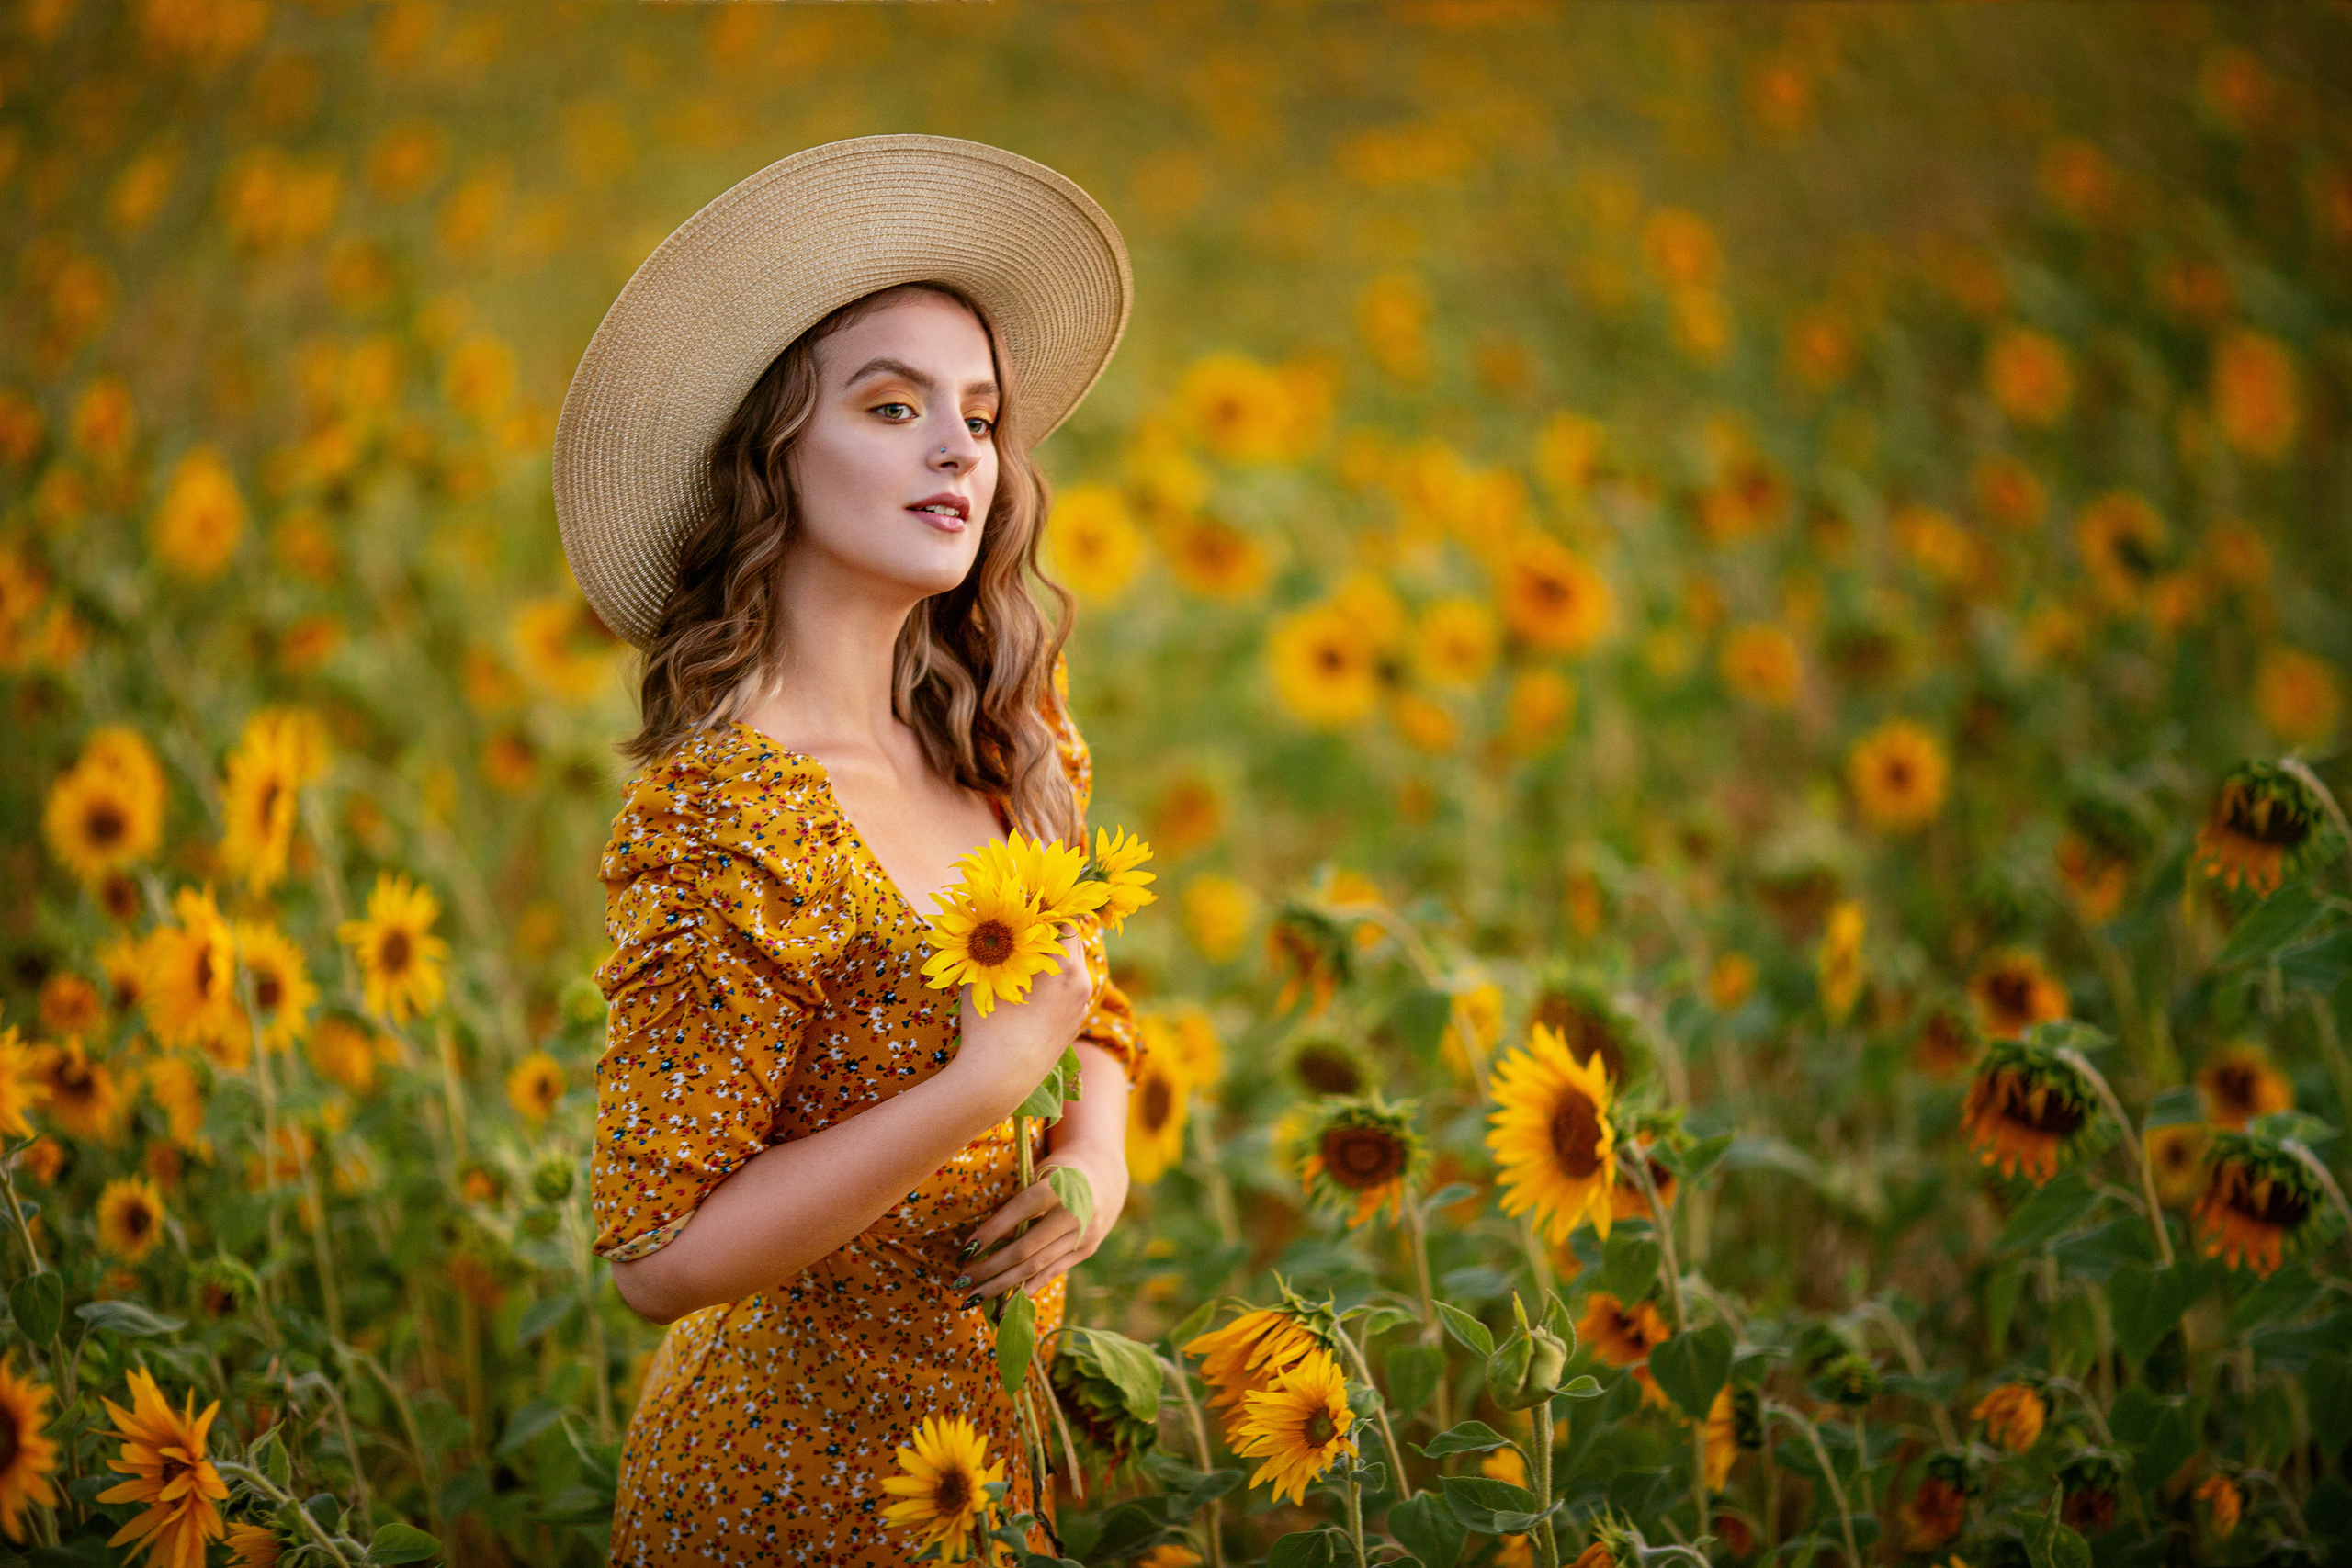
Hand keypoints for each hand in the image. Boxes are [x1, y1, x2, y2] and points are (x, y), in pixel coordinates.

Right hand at [948, 925, 1092, 1118]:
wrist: (1000, 1079)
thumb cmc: (990, 1024)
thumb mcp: (984, 976)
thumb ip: (991, 944)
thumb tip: (983, 921)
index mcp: (1064, 964)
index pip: (1066, 920)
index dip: (1046, 911)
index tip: (1026, 907)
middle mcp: (1081, 982)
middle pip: (1074, 942)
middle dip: (1051, 933)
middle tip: (1025, 928)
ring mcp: (1081, 1006)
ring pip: (1074, 969)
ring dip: (1055, 959)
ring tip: (1026, 959)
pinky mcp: (1075, 1026)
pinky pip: (1071, 993)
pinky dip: (1057, 984)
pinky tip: (1032, 991)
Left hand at [956, 1139, 1128, 1304]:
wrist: (1105, 1173)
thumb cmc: (1059, 1171)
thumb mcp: (1039, 1174)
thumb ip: (1019, 1203)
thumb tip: (989, 1241)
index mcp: (1061, 1186)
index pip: (1021, 1211)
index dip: (992, 1231)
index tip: (964, 1251)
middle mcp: (1076, 1212)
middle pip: (1026, 1248)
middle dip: (990, 1268)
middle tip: (961, 1281)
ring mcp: (1085, 1234)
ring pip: (1037, 1267)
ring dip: (1003, 1285)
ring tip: (975, 1297)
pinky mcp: (1088, 1249)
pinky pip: (1053, 1272)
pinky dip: (1028, 1289)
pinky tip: (1006, 1304)